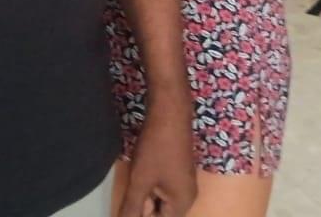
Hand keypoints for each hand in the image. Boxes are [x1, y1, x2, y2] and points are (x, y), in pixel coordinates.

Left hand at [120, 102, 197, 216]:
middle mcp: (187, 196)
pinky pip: (163, 186)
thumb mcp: (140, 181)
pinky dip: (150, 183)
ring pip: (160, 198)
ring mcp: (184, 182)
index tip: (133, 197)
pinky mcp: (178, 169)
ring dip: (145, 193)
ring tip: (138, 176)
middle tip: (136, 184)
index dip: (141, 214)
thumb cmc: (156, 149)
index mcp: (183, 204)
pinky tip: (142, 170)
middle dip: (144, 205)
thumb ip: (133, 208)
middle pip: (161, 212)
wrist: (170, 113)